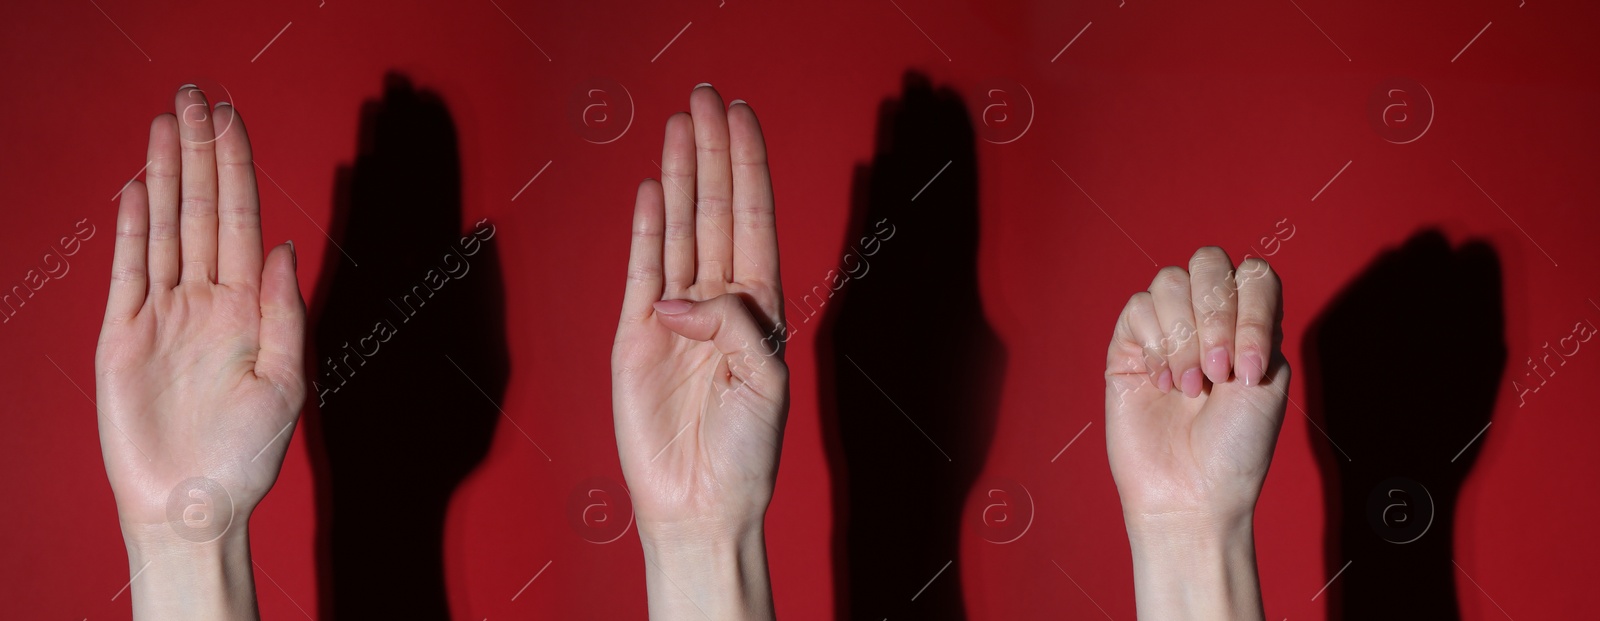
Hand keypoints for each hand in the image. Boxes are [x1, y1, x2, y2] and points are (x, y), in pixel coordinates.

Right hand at [95, 87, 303, 618]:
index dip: (236, 168)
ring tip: (167, 122)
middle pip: (201, 209)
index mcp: (249, 308)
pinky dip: (133, 230)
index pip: (241, 220)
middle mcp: (207, 301)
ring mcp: (163, 315)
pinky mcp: (123, 337)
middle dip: (201, 151)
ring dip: (166, 174)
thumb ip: (284, 314)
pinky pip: (128, 272)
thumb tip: (281, 246)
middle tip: (197, 94)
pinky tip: (139, 188)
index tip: (233, 119)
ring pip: (165, 228)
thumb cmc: (248, 454)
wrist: (195, 505)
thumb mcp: (287, 383)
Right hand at [610, 85, 783, 618]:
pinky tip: (652, 189)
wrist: (699, 504)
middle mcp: (719, 303)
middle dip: (711, 152)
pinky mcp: (634, 336)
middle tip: (704, 96)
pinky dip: (645, 229)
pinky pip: (640, 270)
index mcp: (760, 309)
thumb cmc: (745, 453)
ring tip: (679, 125)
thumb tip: (682, 297)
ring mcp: (675, 315)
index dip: (747, 166)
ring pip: (678, 229)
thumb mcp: (766, 383)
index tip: (741, 117)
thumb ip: (735, 328)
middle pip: (714, 210)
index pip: (753, 220)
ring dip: (679, 177)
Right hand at [1103, 247, 1286, 619]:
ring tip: (1190, 387)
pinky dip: (1156, 344)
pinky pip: (1137, 309)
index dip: (1252, 310)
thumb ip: (1257, 320)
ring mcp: (1166, 330)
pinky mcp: (1128, 347)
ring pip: (1170, 281)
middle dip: (1216, 315)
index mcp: (1250, 325)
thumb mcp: (1268, 379)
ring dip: (1185, 336)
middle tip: (1219, 372)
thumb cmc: (1235, 447)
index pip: (1253, 274)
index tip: (1249, 371)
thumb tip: (1224, 288)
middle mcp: (1208, 320)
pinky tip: (1164, 383)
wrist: (1192, 491)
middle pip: (1208, 263)